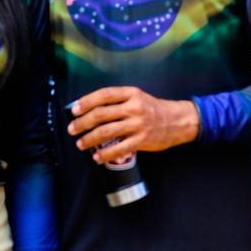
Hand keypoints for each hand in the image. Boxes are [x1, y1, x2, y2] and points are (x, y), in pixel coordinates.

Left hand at [68, 87, 199, 160]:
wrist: (178, 121)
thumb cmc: (153, 109)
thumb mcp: (137, 97)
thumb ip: (118, 101)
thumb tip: (90, 110)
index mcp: (131, 94)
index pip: (104, 95)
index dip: (86, 102)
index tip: (74, 110)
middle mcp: (133, 108)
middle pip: (101, 114)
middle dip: (82, 123)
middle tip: (72, 129)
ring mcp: (138, 125)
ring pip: (106, 132)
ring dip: (89, 139)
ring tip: (80, 144)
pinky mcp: (142, 140)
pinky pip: (119, 149)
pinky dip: (105, 154)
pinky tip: (97, 157)